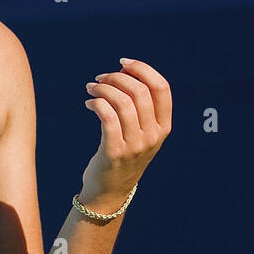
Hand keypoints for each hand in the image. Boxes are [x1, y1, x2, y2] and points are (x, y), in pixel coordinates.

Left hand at [79, 57, 171, 211]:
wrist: (110, 190)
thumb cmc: (122, 153)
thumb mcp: (140, 132)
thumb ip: (138, 105)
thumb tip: (122, 71)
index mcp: (164, 126)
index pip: (162, 88)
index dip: (143, 69)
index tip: (123, 63)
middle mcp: (153, 135)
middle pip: (139, 91)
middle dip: (116, 78)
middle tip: (99, 79)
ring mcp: (136, 145)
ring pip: (121, 102)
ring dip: (102, 89)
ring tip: (91, 89)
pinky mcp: (115, 152)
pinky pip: (107, 117)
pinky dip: (96, 103)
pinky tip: (89, 104)